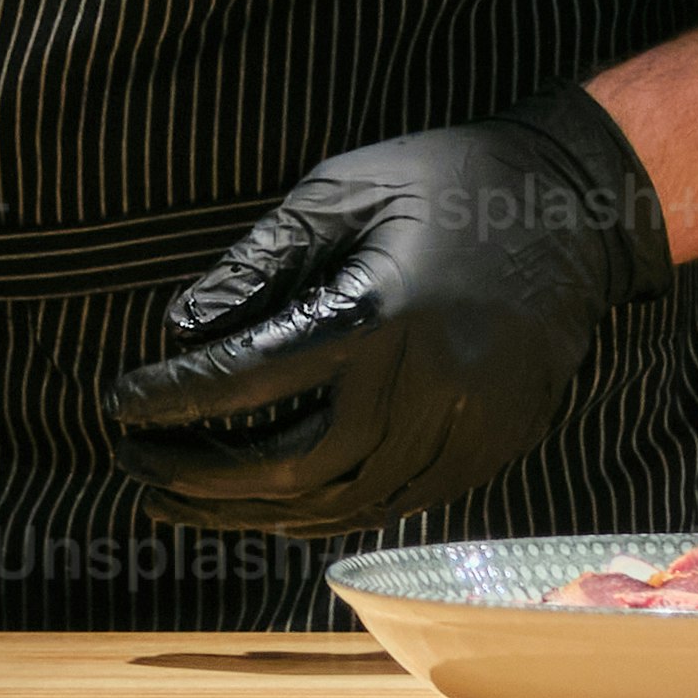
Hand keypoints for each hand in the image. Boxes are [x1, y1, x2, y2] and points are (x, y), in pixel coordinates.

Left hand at [101, 92, 667, 536]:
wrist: (580, 210)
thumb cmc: (449, 182)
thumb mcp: (341, 189)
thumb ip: (257, 260)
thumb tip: (181, 328)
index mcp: (376, 315)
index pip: (247, 378)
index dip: (172, 399)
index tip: (117, 403)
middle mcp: (422, 388)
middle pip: (286, 468)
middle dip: (196, 474)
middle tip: (134, 462)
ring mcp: (462, 431)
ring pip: (335, 504)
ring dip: (245, 513)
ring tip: (177, 500)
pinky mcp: (488, 452)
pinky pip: (388, 505)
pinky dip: (317, 514)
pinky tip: (266, 505)